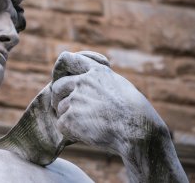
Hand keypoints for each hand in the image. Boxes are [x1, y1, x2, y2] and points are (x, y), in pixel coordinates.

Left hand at [51, 51, 166, 154]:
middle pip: (58, 87)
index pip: (68, 60)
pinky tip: (85, 134)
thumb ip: (100, 81)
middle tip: (64, 109)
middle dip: (59, 98)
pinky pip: (62, 125)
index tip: (63, 79)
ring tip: (88, 126)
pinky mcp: (70, 117)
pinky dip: (70, 132)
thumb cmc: (135, 112)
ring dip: (69, 118)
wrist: (137, 129)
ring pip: (61, 108)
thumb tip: (89, 83)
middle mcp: (82, 82)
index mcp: (96, 72)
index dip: (61, 69)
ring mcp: (75, 99)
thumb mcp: (120, 85)